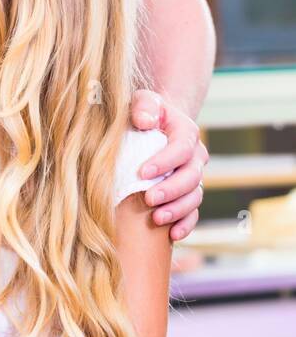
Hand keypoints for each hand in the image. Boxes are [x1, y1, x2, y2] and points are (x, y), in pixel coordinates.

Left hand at [131, 89, 205, 240]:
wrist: (152, 126)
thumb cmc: (143, 113)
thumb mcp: (142, 101)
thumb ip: (144, 106)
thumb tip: (145, 121)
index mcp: (186, 133)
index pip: (181, 149)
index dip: (165, 162)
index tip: (142, 173)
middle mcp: (195, 157)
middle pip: (191, 177)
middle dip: (171, 190)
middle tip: (149, 198)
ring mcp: (193, 177)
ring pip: (194, 197)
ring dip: (178, 210)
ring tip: (157, 218)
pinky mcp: (187, 194)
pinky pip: (193, 212)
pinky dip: (186, 224)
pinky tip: (172, 235)